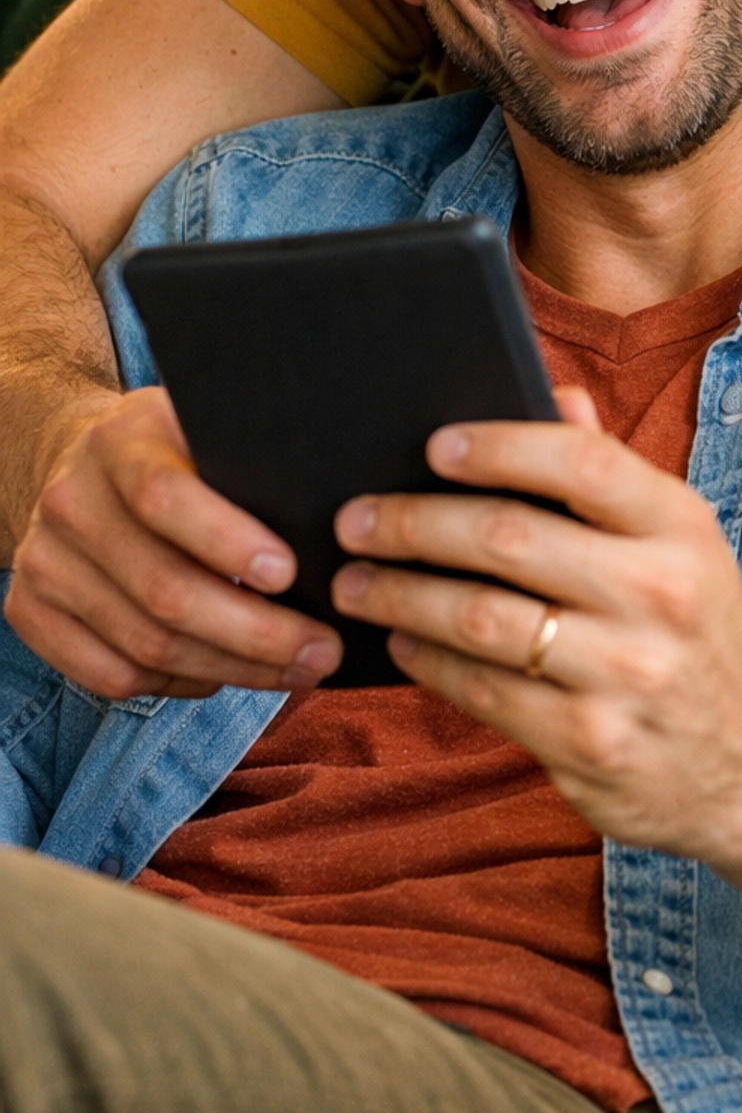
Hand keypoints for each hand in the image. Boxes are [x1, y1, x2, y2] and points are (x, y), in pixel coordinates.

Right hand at [5, 386, 341, 697]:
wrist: (75, 463)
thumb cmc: (173, 449)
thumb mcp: (206, 426)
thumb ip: (250, 456)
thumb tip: (341, 517)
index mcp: (119, 442)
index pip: (164, 496)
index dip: (228, 540)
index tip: (290, 574)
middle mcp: (71, 503)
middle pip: (164, 590)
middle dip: (256, 633)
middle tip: (323, 650)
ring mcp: (44, 563)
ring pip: (145, 645)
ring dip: (231, 670)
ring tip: (295, 670)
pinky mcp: (30, 613)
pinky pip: (111, 675)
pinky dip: (177, 686)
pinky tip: (224, 674)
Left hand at [331, 387, 741, 862]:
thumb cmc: (697, 634)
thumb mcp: (682, 547)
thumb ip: (614, 474)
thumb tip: (554, 395)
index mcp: (681, 528)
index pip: (583, 462)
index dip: (500, 446)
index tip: (435, 445)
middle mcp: (660, 595)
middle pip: (510, 539)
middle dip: (414, 523)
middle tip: (356, 520)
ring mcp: (626, 676)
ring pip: (481, 619)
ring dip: (401, 595)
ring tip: (355, 582)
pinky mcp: (591, 744)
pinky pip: (484, 692)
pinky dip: (428, 662)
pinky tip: (402, 641)